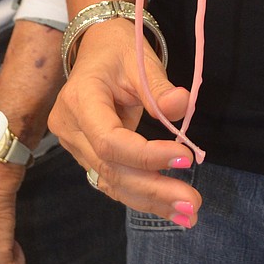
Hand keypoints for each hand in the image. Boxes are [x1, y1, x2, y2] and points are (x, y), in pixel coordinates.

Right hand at [48, 17, 201, 225]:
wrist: (96, 50)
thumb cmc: (118, 50)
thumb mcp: (139, 59)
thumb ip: (158, 86)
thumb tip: (182, 106)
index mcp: (79, 100)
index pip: (110, 140)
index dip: (147, 155)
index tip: (186, 157)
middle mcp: (70, 129)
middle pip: (111, 169)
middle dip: (154, 190)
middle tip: (193, 203)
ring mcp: (74, 146)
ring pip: (112, 182)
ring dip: (151, 201)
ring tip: (189, 214)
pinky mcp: (87, 155)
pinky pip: (113, 180)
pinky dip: (142, 196)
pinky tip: (170, 209)